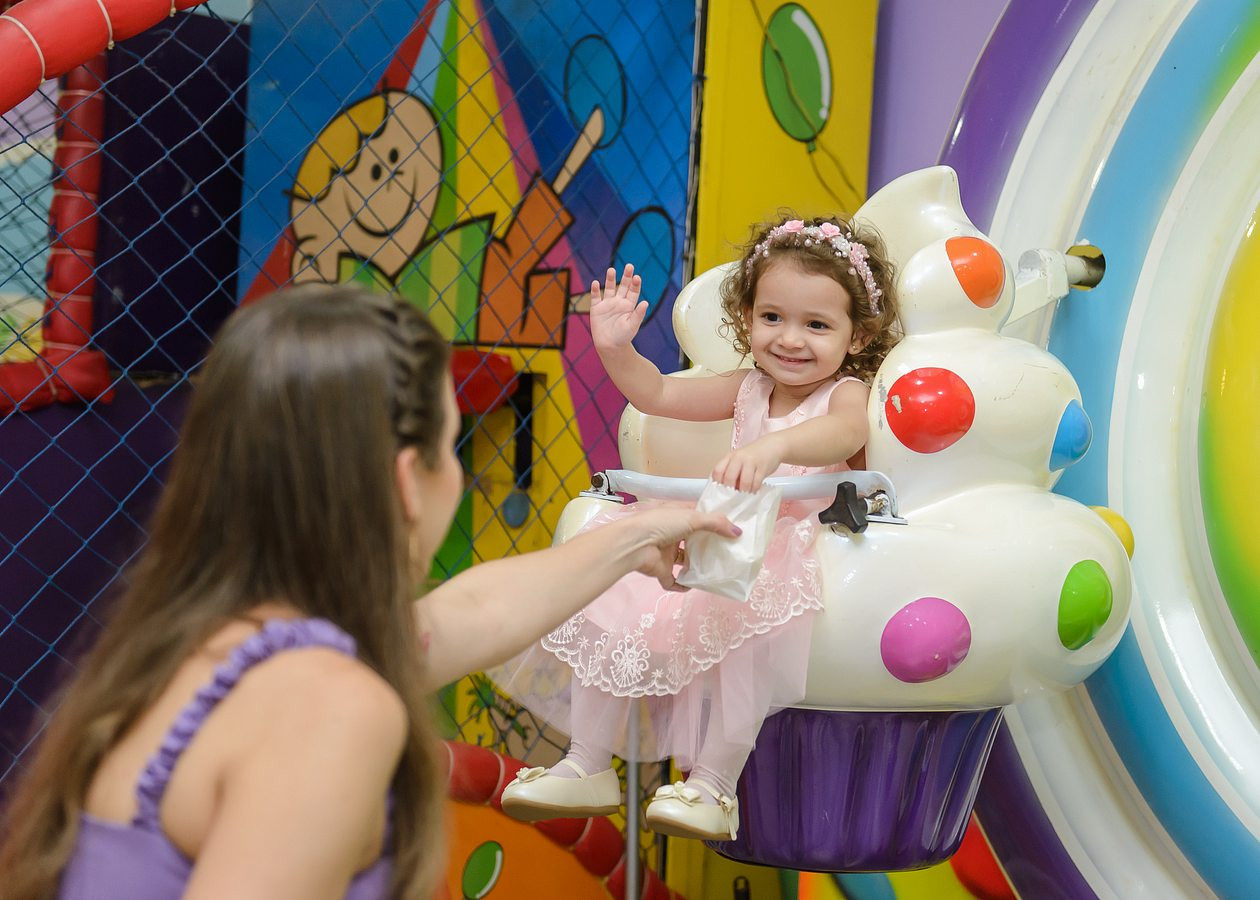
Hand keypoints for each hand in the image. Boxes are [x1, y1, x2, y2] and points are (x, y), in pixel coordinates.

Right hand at [589, 264, 646, 351]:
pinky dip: (595, 290)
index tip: (637, 277)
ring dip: (610, 279)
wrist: (610, 347)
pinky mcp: (596, 309)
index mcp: (629, 306)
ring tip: (611, 269)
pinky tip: (595, 283)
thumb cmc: (623, 337)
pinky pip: (595, 297)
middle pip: (623, 286)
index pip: (633, 291)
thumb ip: (638, 314)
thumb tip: (646, 302)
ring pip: (609, 288)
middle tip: (629, 266)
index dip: (635, 284)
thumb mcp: (633, 325)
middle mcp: (619, 302)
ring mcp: (607, 304)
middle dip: (626, 276)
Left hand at [617, 504, 740, 590]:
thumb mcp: (692, 518)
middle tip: (728, 550)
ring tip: (717, 568)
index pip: (697, 517)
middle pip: (693, 540)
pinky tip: (696, 586)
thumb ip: (716, 524)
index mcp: (676, 516)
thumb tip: (738, 532)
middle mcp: (671, 534)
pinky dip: (683, 585)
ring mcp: (666, 554)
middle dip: (707, 545)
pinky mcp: (661, 571)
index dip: (712, 521)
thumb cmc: (661, 524)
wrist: (634, 545)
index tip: (730, 528)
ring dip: (697, 565)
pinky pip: (674, 581)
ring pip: (684, 560)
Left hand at [712, 438, 783, 491]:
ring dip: (744, 491)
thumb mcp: (739, 460)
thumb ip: (731, 472)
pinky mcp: (762, 468)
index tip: (722, 491)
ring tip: (745, 494)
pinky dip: (754, 489)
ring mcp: (751, 462)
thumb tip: (726, 491)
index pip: (717, 471)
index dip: (718, 483)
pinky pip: (756, 483)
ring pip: (744, 482)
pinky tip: (754, 490)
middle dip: (731, 490)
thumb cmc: (753, 456)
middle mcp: (738, 458)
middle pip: (729, 478)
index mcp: (730, 457)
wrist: (773, 446)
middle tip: (734, 496)